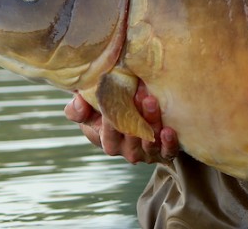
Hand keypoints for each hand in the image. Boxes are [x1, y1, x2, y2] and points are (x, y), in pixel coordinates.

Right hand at [64, 81, 178, 163]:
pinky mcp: (165, 152)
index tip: (112, 102)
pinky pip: (168, 152)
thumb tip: (78, 102)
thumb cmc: (110, 114)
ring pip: (150, 143)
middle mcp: (127, 150)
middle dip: (135, 117)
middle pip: (132, 138)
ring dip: (151, 123)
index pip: (108, 135)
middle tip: (140, 94)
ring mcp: (147, 153)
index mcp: (108, 142)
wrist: (137, 115)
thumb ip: (78, 109)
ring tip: (152, 102)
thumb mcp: (91, 112)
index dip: (110, 121)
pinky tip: (169, 130)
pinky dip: (168, 143)